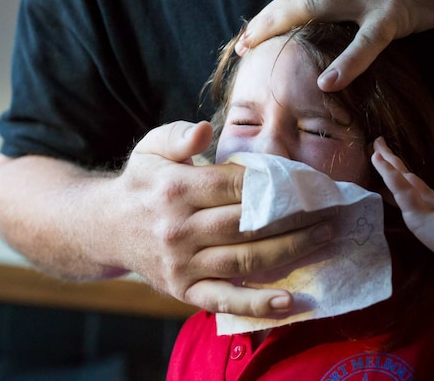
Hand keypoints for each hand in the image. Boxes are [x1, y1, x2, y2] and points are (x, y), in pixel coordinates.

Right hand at [107, 121, 334, 316]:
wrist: (103, 227)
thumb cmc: (141, 182)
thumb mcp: (150, 147)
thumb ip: (178, 135)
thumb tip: (204, 130)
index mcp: (175, 189)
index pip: (235, 186)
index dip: (274, 185)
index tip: (307, 183)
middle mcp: (178, 228)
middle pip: (247, 224)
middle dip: (294, 217)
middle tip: (330, 210)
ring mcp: (181, 263)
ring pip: (244, 260)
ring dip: (290, 251)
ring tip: (324, 238)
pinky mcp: (182, 290)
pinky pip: (224, 300)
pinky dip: (257, 304)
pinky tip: (289, 302)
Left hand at [236, 0, 433, 90]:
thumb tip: (330, 5)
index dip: (275, 8)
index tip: (252, 28)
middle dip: (265, 19)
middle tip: (241, 43)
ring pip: (315, 6)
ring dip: (280, 25)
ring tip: (255, 48)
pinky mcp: (395, 12)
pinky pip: (367, 40)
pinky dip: (348, 62)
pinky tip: (328, 82)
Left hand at [371, 137, 433, 275]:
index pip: (416, 187)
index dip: (403, 175)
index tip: (393, 163)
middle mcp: (432, 200)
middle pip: (408, 177)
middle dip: (392, 163)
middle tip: (380, 146)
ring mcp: (426, 204)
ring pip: (402, 179)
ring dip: (387, 163)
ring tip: (375, 148)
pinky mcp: (420, 212)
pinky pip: (401, 190)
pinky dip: (389, 174)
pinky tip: (378, 162)